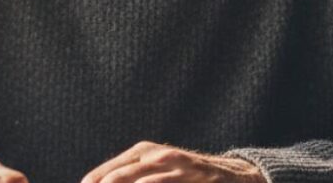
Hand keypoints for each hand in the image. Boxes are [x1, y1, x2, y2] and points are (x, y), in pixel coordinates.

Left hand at [80, 141, 265, 182]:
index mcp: (140, 152)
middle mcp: (153, 156)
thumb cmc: (185, 177)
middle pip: (113, 179)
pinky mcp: (189, 175)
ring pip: (136, 182)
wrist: (231, 175)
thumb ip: (130, 177)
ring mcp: (172, 166)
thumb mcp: (156, 170)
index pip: (101, 176)